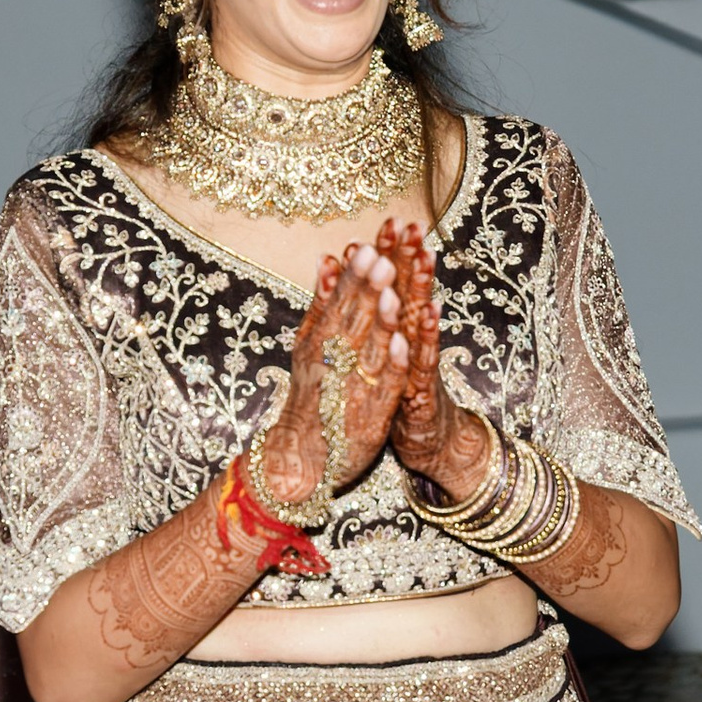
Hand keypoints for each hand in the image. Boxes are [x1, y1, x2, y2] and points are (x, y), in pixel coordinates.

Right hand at [253, 240, 408, 511]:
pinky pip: (384, 385)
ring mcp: (353, 385)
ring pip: (368, 348)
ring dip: (379, 320)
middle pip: (354, 319)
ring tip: (390, 292)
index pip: (339, 300)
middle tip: (380, 256)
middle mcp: (334, 359)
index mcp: (321, 339)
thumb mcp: (309, 344)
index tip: (367, 245)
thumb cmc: (311, 395)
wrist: (300, 456)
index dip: (355, 273)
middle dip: (367, 288)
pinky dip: (391, 365)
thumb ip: (321, 303)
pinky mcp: (370, 413)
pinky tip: (401, 345)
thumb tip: (328, 257)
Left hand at [388, 219, 490, 497]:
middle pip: (412, 295)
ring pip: (420, 323)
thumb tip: (366, 285)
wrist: (428, 440)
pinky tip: (428, 317)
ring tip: (423, 261)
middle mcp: (412, 343)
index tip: (392, 221)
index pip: (395, 286)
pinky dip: (425, 340)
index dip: (394, 254)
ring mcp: (419, 365)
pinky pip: (423, 363)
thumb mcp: (386, 353)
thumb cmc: (403, 391)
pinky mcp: (422, 391)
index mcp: (397, 332)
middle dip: (412, 259)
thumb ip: (379, 317)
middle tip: (415, 227)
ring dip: (422, 291)